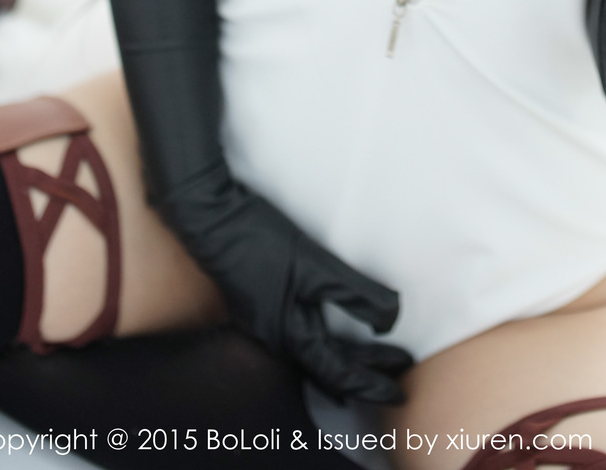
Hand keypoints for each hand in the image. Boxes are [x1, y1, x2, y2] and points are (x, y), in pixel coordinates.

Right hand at [161, 167, 413, 404]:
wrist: (208, 216)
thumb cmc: (256, 240)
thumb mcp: (313, 264)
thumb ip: (352, 292)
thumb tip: (389, 318)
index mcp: (286, 335)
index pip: (336, 371)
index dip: (370, 381)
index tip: (398, 390)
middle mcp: (273, 337)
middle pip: (325, 367)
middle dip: (362, 372)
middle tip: (396, 374)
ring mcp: (264, 321)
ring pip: (311, 353)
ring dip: (343, 357)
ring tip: (369, 361)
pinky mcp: (260, 303)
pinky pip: (299, 335)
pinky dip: (322, 342)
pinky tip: (327, 330)